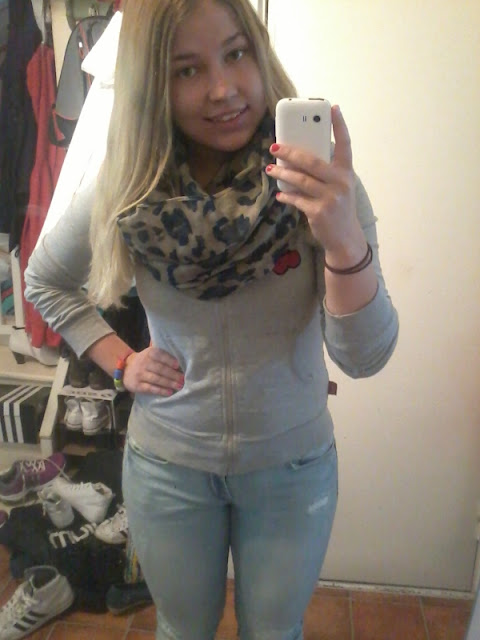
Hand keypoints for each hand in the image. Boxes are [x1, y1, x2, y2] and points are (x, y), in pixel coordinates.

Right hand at [123, 346, 183, 395]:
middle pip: (160, 369)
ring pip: (156, 379)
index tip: (178, 365)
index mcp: (149, 353)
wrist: (125, 369)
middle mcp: (144, 362)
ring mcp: (140, 374)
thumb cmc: (145, 361)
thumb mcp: (151, 353)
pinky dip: (160, 390)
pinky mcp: (137, 385)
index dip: (169, 360)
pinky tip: (169, 392)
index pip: (160, 355)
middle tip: (183, 379)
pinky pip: (150, 388)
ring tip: (179, 386)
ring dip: (169, 383)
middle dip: (173, 374)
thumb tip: (182, 359)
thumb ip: (163, 354)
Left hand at [267, 105, 364, 256]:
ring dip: (282, 173)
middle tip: (275, 147)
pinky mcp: (319, 212)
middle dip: (291, 153)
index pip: (345, 144)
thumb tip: (298, 156)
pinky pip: (297, 199)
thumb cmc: (338, 208)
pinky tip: (279, 194)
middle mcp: (340, 183)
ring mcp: (330, 198)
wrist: (344, 238)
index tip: (333, 107)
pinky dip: (286, 196)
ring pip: (300, 180)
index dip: (340, 125)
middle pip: (312, 162)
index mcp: (346, 172)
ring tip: (270, 169)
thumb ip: (326, 172)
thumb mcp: (339, 187)